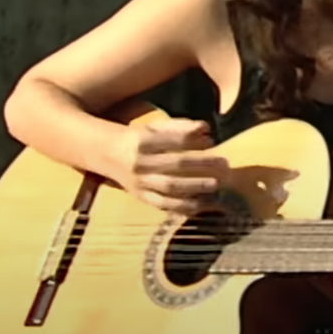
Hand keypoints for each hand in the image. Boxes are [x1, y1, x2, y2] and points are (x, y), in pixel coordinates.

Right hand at [109, 117, 229, 213]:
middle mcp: (141, 163)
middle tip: (225, 166)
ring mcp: (141, 183)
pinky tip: (203, 205)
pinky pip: (165, 205)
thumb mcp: (154, 126)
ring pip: (172, 188)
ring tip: (217, 185)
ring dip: (197, 187)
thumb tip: (206, 128)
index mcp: (143, 141)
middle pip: (177, 165)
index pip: (174, 140)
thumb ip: (180, 126)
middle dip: (203, 165)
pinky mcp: (142, 198)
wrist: (106, 154)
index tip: (212, 141)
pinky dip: (184, 207)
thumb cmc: (138, 138)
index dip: (195, 141)